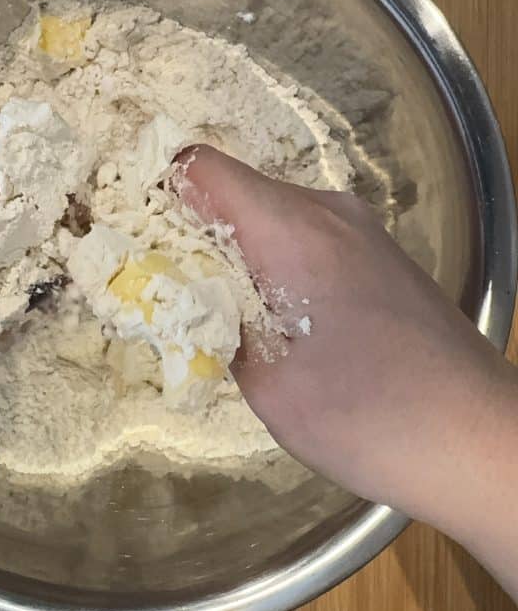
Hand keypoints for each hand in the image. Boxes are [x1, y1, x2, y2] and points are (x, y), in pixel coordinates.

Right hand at [176, 146, 517, 560]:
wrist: (479, 440)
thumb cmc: (368, 416)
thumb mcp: (265, 383)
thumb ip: (214, 325)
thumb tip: (186, 299)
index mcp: (292, 229)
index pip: (202, 169)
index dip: (157, 192)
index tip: (131, 235)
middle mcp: (327, 212)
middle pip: (236, 190)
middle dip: (191, 230)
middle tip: (164, 285)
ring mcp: (360, 231)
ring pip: (271, 216)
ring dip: (236, 252)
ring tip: (219, 312)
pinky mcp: (379, 257)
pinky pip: (306, 238)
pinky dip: (275, 264)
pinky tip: (277, 320)